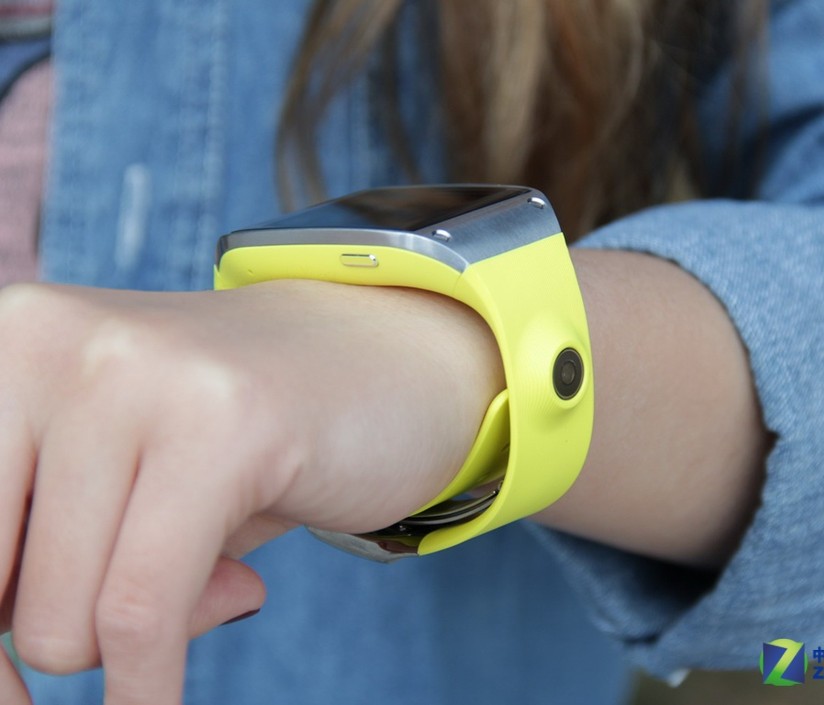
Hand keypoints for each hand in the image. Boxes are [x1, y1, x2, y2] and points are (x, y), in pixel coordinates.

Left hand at [0, 280, 501, 703]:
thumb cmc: (241, 430)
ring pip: (63, 619)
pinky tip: (158, 699)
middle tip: (133, 614)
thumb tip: (16, 691)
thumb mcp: (120, 475)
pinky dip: (149, 686)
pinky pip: (145, 615)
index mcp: (11, 341)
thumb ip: (51, 557)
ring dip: (126, 645)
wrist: (383, 357)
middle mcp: (54, 343)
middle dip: (54, 639)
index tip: (10, 696)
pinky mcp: (224, 426)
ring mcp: (139, 374)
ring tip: (204, 575)